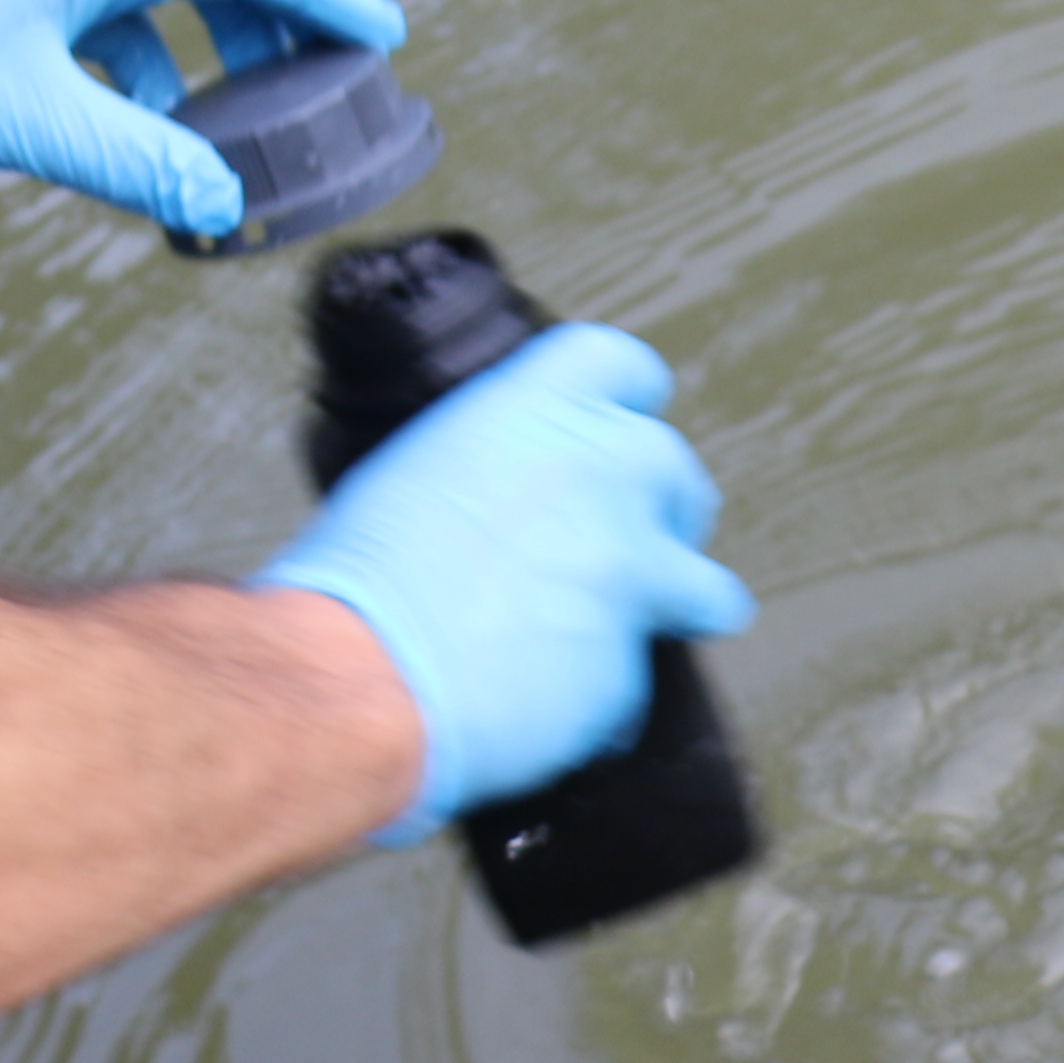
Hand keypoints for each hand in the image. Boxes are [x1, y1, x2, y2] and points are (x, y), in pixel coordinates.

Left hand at [0, 0, 404, 233]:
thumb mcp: (24, 118)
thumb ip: (131, 160)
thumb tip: (219, 204)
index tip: (385, 32)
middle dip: (283, 19)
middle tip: (333, 81)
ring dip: (212, 49)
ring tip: (245, 121)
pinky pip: (106, 19)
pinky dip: (144, 69)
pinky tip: (145, 131)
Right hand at [256, 325, 749, 830]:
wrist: (365, 675)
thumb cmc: (360, 577)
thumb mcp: (413, 471)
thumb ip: (487, 462)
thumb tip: (501, 493)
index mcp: (533, 410)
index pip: (621, 366)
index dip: (628, 398)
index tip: (623, 421)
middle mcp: (599, 473)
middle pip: (670, 466)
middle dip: (659, 503)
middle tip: (623, 535)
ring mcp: (630, 567)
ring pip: (703, 582)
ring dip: (680, 598)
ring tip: (645, 620)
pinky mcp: (633, 661)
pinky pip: (640, 672)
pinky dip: (609, 684)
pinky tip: (557, 696)